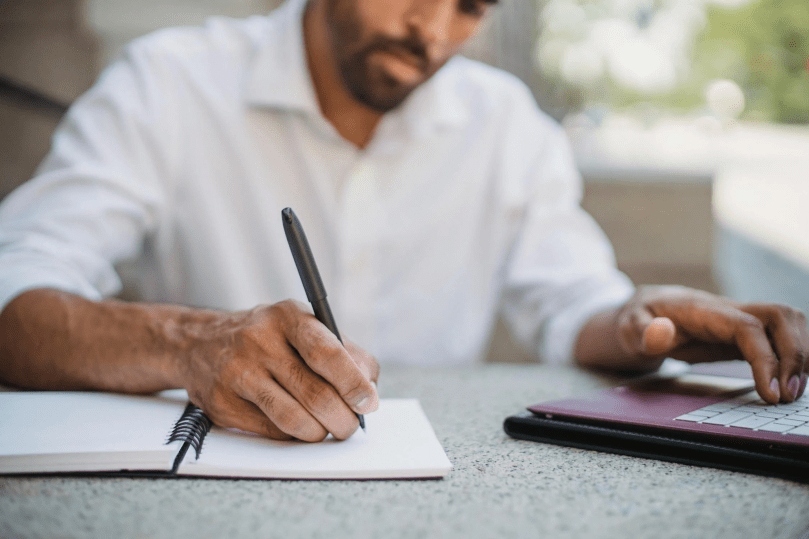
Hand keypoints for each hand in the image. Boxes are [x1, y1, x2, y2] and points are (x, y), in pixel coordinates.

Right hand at [180, 299, 378, 440]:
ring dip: (320, 432)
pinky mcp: (222, 403)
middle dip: (342, 418)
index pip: (327, 352)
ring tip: (328, 430)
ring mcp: (238, 373)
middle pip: (315, 393)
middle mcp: (259, 341)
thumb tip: (369, 387)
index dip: (353, 383)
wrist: (200, 343)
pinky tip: (299, 427)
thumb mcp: (304, 327)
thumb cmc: (267, 338)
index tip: (368, 403)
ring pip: (293, 418)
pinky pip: (272, 430)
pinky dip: (294, 435)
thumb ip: (344, 352)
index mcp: (287, 316)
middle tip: (350, 426)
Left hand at [617, 285, 807, 403]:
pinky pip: (781, 338)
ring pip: (788, 323)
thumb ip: (642, 331)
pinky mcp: (746, 334)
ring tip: (791, 393)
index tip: (770, 393)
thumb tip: (662, 333)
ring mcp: (741, 320)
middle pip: (781, 317)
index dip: (765, 358)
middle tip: (787, 396)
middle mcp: (729, 310)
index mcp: (703, 310)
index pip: (747, 327)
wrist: (643, 311)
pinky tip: (790, 383)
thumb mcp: (629, 328)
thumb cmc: (638, 320)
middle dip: (796, 355)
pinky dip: (794, 357)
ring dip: (800, 355)